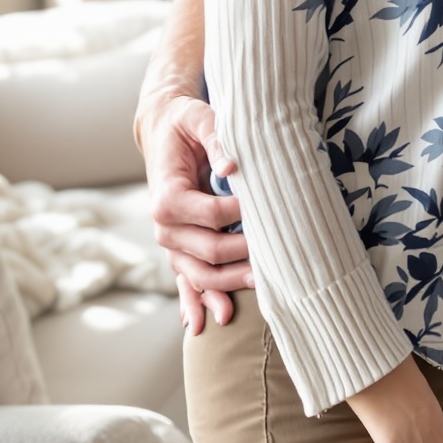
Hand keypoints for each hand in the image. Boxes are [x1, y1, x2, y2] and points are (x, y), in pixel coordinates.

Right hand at [138, 90, 251, 332]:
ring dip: (229, 285)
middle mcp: (163, 226)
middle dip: (243, 254)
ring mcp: (170, 243)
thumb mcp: (200, 118)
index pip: (210, 215)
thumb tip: (234, 167)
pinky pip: (185, 281)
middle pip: (207, 251)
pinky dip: (194, 303)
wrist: (163, 132)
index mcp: (166, 197)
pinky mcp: (178, 249)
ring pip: (199, 274)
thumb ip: (217, 138)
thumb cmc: (186, 123)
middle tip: (278, 254)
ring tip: (262, 287)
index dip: (240, 215)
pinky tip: (202, 325)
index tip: (266, 208)